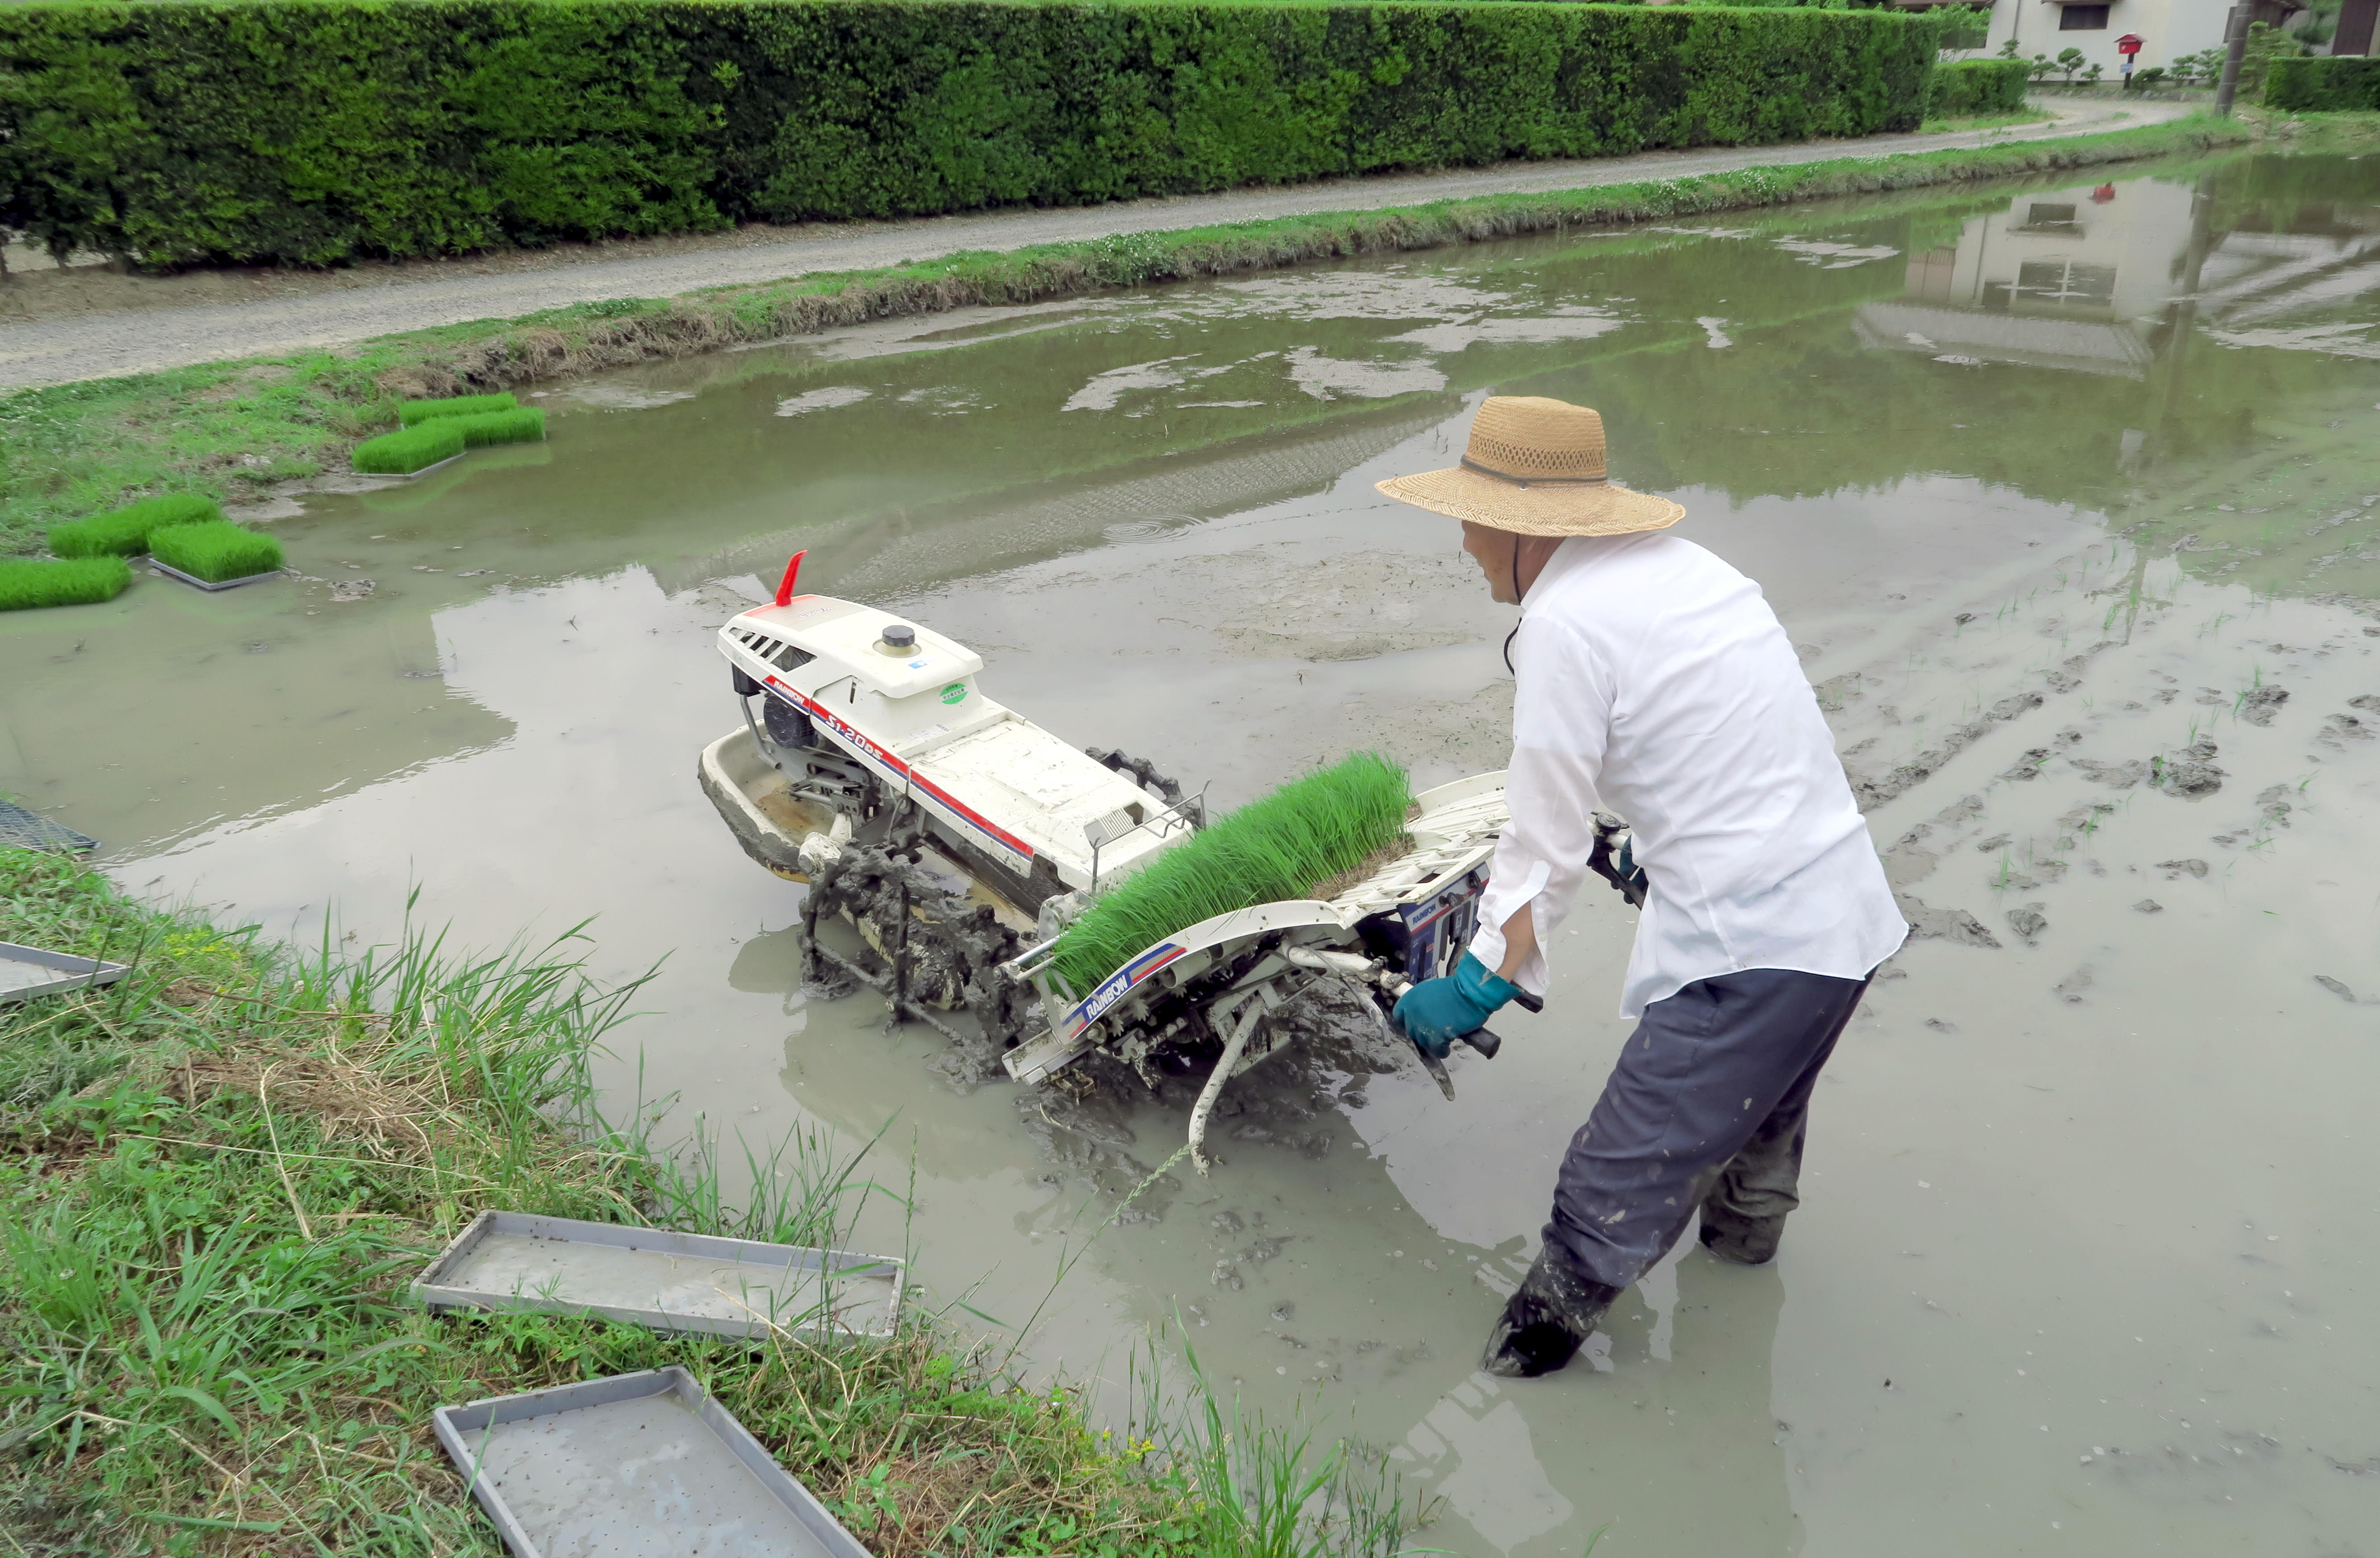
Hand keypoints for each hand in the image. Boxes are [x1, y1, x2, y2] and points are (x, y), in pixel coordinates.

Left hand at [1392, 952, 1521, 1058]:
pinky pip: (1436, 1050)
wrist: (1471, 993)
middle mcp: (1413, 1012)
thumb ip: (1422, 1002)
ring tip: (1443, 1040)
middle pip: (1411, 1031)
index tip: (1416, 1024)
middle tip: (1435, 1031)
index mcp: (1410, 998)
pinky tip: (1446, 1049)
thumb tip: (1423, 1014)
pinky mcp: (1437, 1037)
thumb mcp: (1431, 989)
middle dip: (1422, 1033)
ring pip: (1423, 1043)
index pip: (1399, 1015)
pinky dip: (1442, 1051)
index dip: (1408, 1021)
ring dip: (1432, 1043)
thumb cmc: (1456, 988)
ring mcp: (1424, 1025)